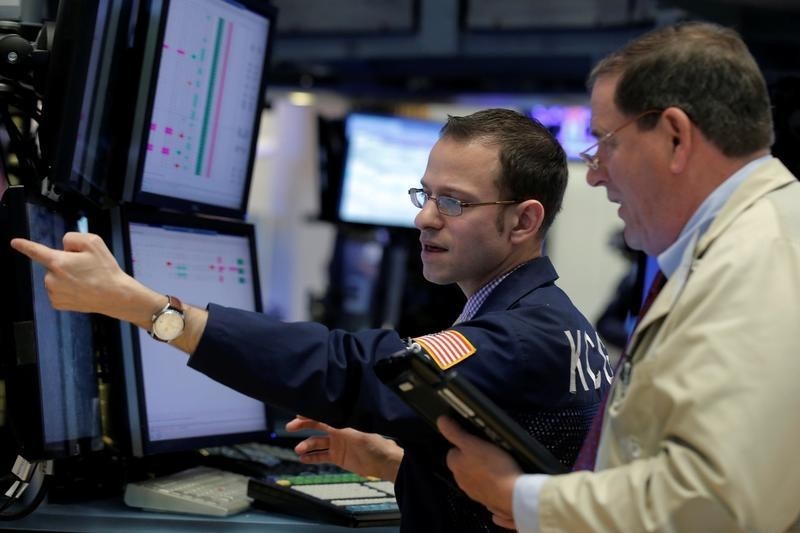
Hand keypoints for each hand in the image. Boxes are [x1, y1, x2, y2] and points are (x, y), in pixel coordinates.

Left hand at [10, 232, 159, 327]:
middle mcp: (51, 278)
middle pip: (54, 263)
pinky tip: (81, 290)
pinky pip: (58, 291)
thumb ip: (73, 238)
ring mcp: (54, 292)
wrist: (116, 296)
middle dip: (66, 263)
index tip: (15, 243)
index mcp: (58, 261)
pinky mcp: (58, 303)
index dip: (24, 245)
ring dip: (67, 277)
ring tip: (86, 280)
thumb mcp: (94, 242)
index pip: (36, 251)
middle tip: (86, 268)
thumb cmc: (105, 269)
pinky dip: (68, 289)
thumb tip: (64, 246)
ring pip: (55, 278)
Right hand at [286, 416, 403, 481]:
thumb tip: (326, 410)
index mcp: (342, 421)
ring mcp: (337, 444)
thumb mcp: (355, 430)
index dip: (309, 413)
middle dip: (302, 426)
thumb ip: (339, 423)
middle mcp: (338, 431)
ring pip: (316, 443)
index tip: (297, 414)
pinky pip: (321, 456)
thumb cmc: (374, 442)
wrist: (383, 462)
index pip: (322, 414)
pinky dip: (311, 457)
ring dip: (306, 445)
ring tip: (298, 450)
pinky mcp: (338, 457)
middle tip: (290, 427)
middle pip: (316, 426)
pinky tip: (303, 458)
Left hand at [437, 416, 521, 529]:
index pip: (453, 450)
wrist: (512, 494)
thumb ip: (454, 432)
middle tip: (486, 450)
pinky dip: (491, 481)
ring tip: (495, 462)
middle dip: (473, 457)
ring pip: (475, 475)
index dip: (464, 443)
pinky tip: (500, 475)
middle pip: (464, 463)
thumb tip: (441, 422)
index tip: (473, 440)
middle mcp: (461, 479)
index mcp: (455, 464)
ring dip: (482, 469)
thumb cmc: (493, 469)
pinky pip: (486, 486)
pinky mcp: (486, 497)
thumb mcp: (471, 442)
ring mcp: (473, 490)